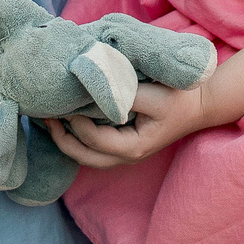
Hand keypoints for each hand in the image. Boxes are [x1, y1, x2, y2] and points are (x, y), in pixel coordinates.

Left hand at [42, 78, 215, 167]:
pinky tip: (65, 119)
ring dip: (65, 138)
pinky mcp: (123, 144)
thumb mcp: (153, 94)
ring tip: (47, 118)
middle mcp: (126, 155)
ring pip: (86, 155)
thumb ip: (121, 94)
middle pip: (83, 156)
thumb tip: (90, 87)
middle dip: (59, 137)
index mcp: (133, 146)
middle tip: (41, 115)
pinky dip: (76, 136)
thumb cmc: (180, 97)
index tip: (61, 99)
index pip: (93, 138)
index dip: (74, 121)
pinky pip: (93, 147)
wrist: (201, 103)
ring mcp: (125, 153)